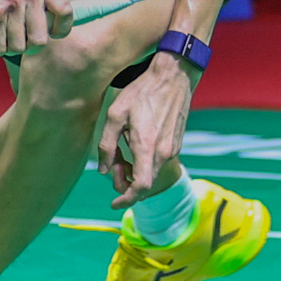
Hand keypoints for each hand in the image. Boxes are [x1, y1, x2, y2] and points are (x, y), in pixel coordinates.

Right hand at [0, 0, 72, 57]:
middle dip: (26, 45)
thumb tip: (83, 30)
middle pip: (40, 41)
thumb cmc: (1, 3)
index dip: (59, 30)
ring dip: (7, 47)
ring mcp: (11, 4)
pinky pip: (0, 48)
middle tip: (15, 35)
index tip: (50, 34)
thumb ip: (47, 11)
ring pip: (19, 47)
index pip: (66, 13)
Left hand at [99, 53, 201, 207]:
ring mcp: (172, 149)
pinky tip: (135, 142)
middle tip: (114, 164)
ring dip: (135, 170)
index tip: (115, 203)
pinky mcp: (176, 144)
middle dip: (126, 181)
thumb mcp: (115, 114)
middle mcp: (163, 152)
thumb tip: (104, 170)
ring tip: (122, 148)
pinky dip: (144, 161)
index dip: (127, 199)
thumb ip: (107, 145)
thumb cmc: (142, 92)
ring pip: (151, 172)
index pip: (141, 187)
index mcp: (147, 147)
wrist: (173, 77)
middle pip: (144, 183)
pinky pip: (158, 161)